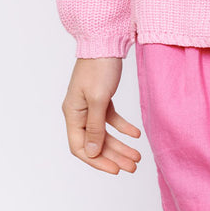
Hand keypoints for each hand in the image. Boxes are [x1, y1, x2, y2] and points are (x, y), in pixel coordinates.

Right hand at [62, 56, 141, 174]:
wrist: (106, 40)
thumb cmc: (98, 67)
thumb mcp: (98, 99)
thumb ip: (96, 127)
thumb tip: (92, 152)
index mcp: (72, 113)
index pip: (80, 147)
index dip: (97, 161)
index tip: (115, 170)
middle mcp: (79, 112)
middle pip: (95, 142)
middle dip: (113, 156)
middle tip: (132, 166)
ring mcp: (90, 105)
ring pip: (105, 132)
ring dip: (120, 144)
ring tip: (137, 156)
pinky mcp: (102, 97)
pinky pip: (112, 118)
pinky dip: (123, 127)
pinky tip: (136, 134)